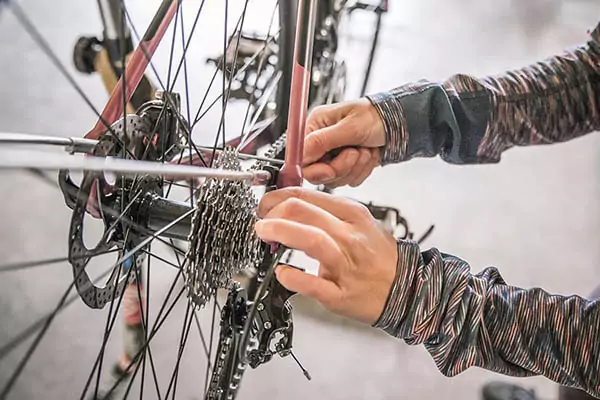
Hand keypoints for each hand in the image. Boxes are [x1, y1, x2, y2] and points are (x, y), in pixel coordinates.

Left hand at [255, 187, 397, 324]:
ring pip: (311, 239)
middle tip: (260, 219)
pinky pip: (314, 284)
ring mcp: (346, 265)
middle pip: (303, 212)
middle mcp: (349, 236)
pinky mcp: (341, 294)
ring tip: (264, 233)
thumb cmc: (379, 256)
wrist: (407, 288)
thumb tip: (290, 206)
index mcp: (351, 214)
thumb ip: (328, 213)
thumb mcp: (360, 222)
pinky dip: (294, 277)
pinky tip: (282, 272)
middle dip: (272, 211)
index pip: (306, 195)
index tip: (265, 203)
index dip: (277, 196)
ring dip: (280, 232)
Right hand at [303, 98, 385, 187]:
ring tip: (365, 150)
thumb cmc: (376, 116)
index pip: (301, 157)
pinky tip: (368, 155)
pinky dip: (361, 171)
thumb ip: (322, 141)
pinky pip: (347, 180)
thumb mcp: (349, 127)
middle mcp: (321, 142)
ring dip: (355, 167)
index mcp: (315, 126)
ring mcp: (332, 155)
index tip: (329, 170)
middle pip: (318, 172)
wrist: (400, 125)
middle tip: (355, 153)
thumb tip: (301, 153)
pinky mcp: (345, 166)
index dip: (315, 168)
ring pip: (334, 179)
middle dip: (341, 166)